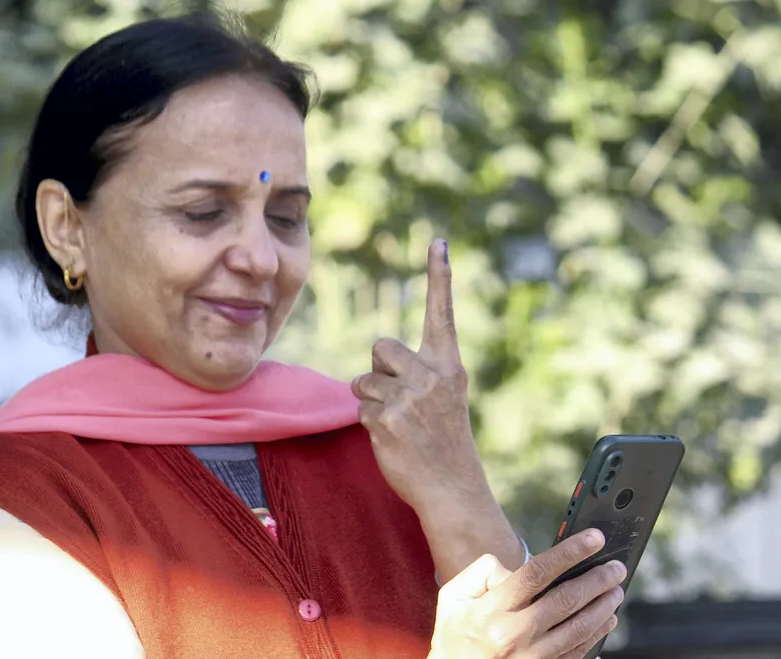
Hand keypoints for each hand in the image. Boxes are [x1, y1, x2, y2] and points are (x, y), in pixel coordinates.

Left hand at [351, 238, 480, 510]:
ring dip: (372, 400)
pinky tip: (393, 439)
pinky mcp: (387, 418)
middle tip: (400, 399)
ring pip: (364, 380)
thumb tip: (377, 357)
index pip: (442, 313)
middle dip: (379, 369)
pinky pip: (360, 408)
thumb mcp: (444, 398)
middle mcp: (432, 375)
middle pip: (380, 346)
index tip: (437, 241)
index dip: (439, 277)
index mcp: (449, 366)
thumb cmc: (443, 442)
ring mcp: (410, 397)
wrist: (452, 488)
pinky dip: (370, 424)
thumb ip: (419, 372)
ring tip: (399, 424)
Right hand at [430, 529, 624, 658]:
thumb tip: (514, 569)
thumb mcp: (453, 597)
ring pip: (577, 629)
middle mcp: (514, 634)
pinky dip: (596, 635)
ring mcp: (530, 658)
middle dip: (596, 580)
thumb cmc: (453, 634)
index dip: (569, 553)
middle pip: (565, 600)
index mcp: (492, 608)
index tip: (593, 539)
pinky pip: (576, 653)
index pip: (537, 573)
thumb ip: (482, 572)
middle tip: (616, 567)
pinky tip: (606, 620)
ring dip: (602, 607)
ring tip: (616, 589)